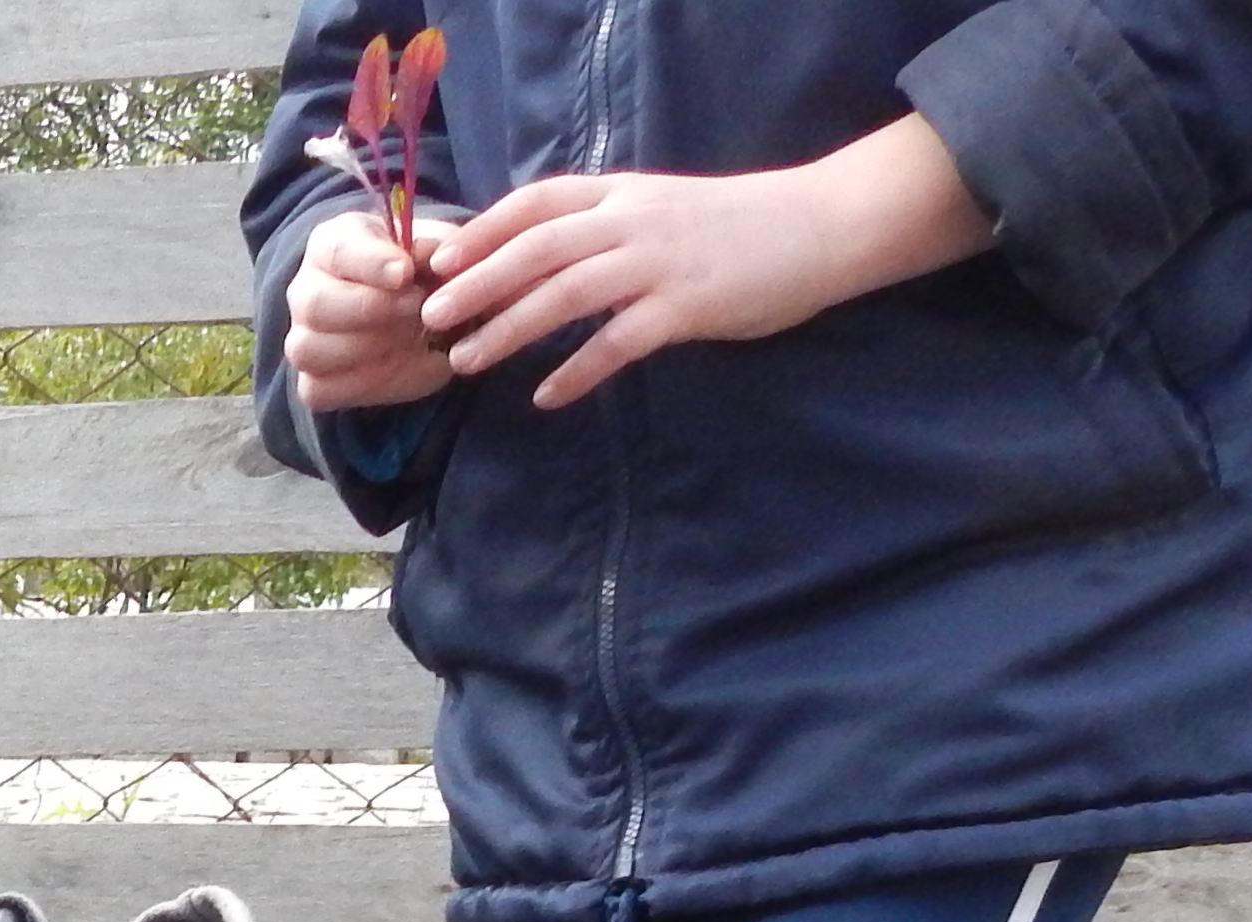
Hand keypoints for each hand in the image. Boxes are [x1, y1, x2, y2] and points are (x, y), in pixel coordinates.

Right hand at [288, 206, 454, 412]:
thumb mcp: (437, 249)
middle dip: (371, 308)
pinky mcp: (311, 383)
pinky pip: (319, 389)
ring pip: (309, 349)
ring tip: (412, 336)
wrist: (421, 320)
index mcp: (330, 245)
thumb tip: (430, 257)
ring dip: (367, 347)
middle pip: (316, 303)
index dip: (370, 263)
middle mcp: (306, 291)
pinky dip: (362, 383)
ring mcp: (302, 339)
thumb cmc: (422, 273)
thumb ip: (435, 249)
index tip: (404, 272)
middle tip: (417, 307)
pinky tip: (397, 365)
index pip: (336, 250)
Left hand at [420, 117, 993, 408]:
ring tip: (466, 361)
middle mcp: (633, 221)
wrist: (821, 226)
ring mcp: (659, 263)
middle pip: (536, 248)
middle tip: (430, 319)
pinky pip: (618, 344)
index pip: (536, 202)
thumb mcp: (661, 209)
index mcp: (623, 194)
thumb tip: (543, 257)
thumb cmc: (737, 226)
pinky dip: (577, 372)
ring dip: (508, 329)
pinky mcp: (687, 307)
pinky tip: (546, 397)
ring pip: (566, 293)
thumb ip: (607, 227)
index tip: (439, 261)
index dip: (482, 231)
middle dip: (476, 284)